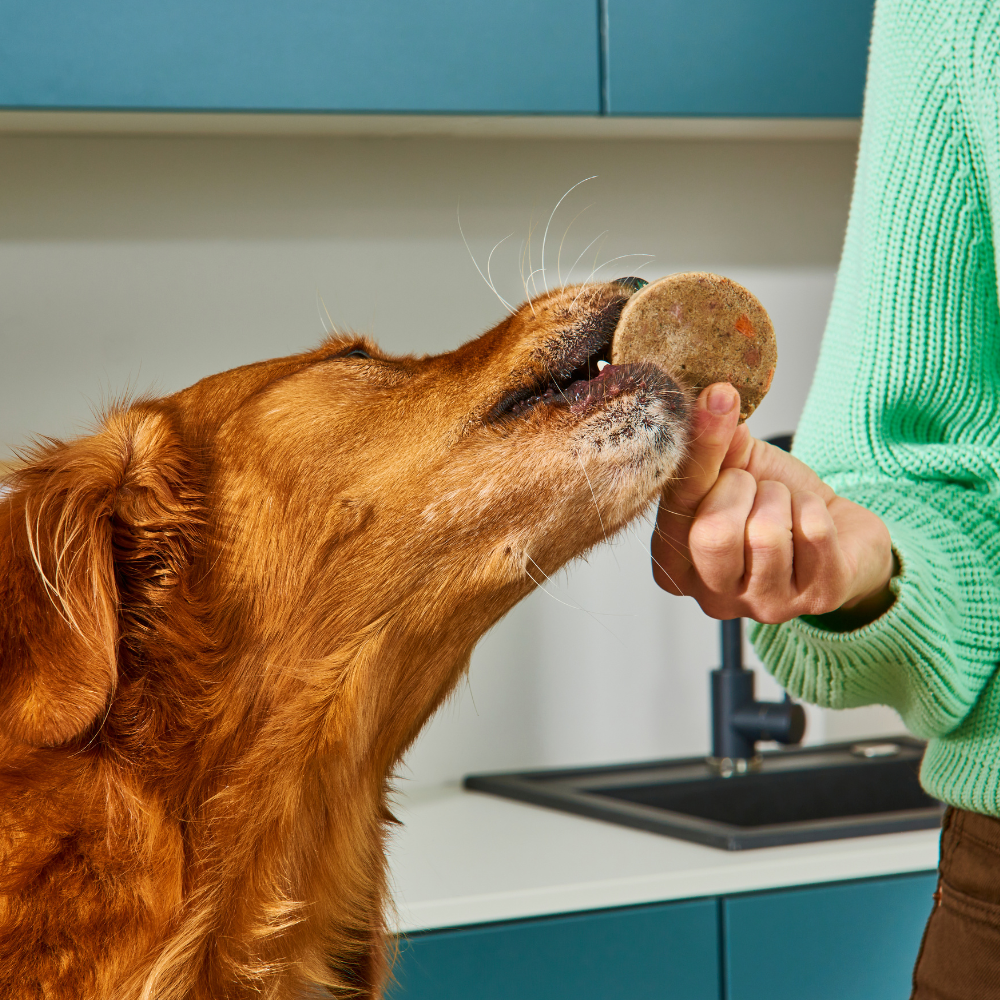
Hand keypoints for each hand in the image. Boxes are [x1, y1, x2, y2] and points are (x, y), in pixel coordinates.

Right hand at [651, 383, 896, 625]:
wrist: (836, 532)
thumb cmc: (772, 505)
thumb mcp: (734, 471)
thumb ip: (714, 446)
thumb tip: (713, 398)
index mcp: (674, 566)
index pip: (676, 505)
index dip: (701, 449)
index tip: (718, 396)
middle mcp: (711, 596)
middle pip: (713, 534)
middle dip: (741, 490)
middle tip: (753, 487)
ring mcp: (763, 605)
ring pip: (766, 535)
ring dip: (781, 500)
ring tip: (782, 505)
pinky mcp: (815, 600)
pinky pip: (812, 535)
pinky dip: (815, 510)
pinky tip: (811, 519)